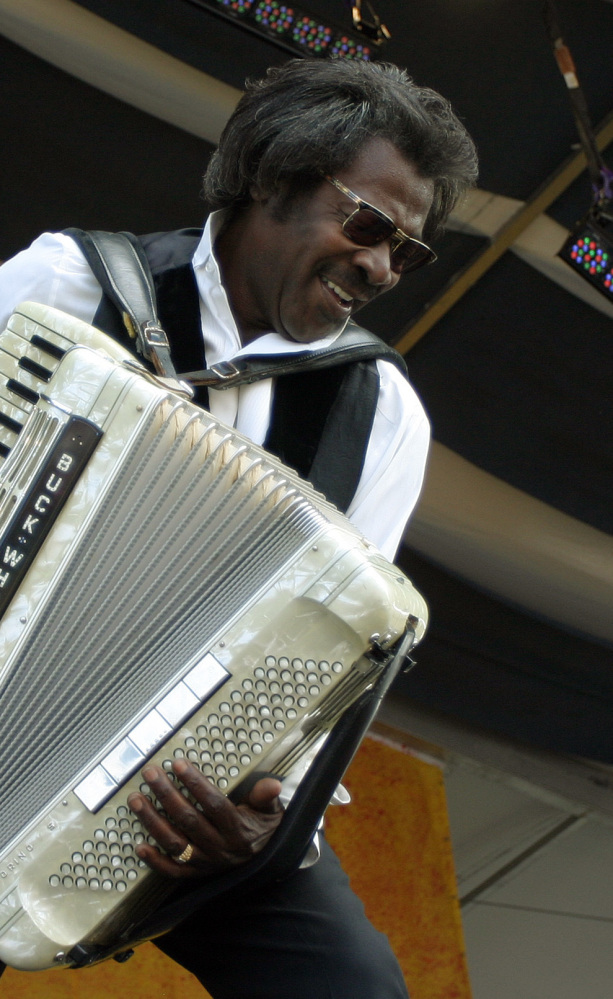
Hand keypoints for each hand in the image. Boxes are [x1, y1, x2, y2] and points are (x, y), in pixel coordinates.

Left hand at [126, 759, 282, 879]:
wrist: (267, 859)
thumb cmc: (264, 827)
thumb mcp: (270, 810)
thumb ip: (266, 796)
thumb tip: (273, 784)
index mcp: (238, 829)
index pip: (213, 804)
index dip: (195, 784)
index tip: (178, 764)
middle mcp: (220, 847)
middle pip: (188, 820)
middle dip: (166, 795)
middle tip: (150, 774)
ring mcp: (206, 863)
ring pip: (175, 843)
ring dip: (152, 822)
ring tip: (136, 800)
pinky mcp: (196, 874)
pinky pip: (173, 871)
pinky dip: (155, 861)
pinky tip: (139, 846)